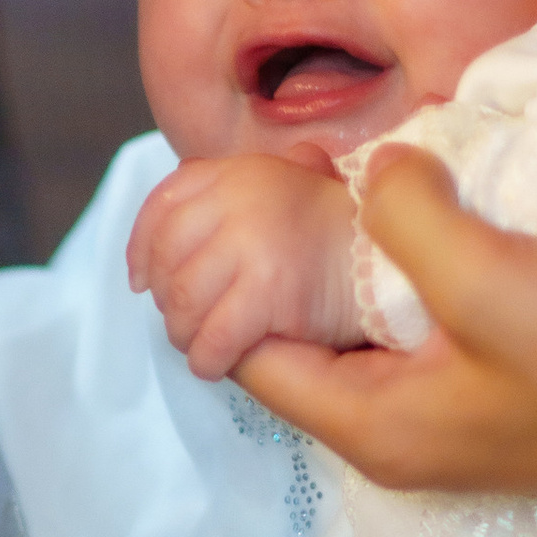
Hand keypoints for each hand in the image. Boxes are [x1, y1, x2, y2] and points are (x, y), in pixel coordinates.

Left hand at [127, 150, 357, 379]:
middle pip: (167, 257)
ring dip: (184, 333)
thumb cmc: (338, 239)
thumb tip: (158, 248)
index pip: (164, 203)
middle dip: (166, 299)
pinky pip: (215, 335)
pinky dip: (206, 357)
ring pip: (184, 301)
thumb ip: (231, 203)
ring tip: (200, 345)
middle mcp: (240, 198)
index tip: (141, 281)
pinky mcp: (269, 290)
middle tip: (183, 321)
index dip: (141, 247)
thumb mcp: (284, 193)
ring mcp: (254, 243)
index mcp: (240, 172)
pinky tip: (215, 364)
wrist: (396, 266)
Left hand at [237, 144, 536, 522]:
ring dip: (371, 252)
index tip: (244, 193)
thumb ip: (401, 215)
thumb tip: (372, 171)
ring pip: (382, 322)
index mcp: (376, 429)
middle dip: (298, 257)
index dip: (231, 279)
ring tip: (369, 165)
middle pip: (312, 339)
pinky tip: (453, 195)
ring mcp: (473, 409)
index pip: (251, 358)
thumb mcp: (484, 277)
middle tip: (303, 162)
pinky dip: (435, 261)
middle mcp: (411, 431)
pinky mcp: (528, 379)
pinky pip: (448, 316)